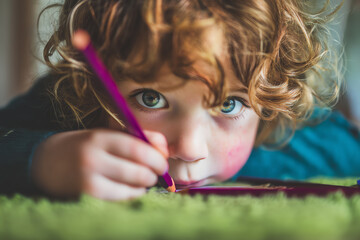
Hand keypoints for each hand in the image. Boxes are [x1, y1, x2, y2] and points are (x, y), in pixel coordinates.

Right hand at [31, 129, 168, 200]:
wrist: (46, 162)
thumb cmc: (85, 147)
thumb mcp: (108, 135)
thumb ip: (139, 137)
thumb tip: (164, 149)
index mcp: (100, 138)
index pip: (137, 148)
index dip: (156, 158)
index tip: (163, 164)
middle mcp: (93, 158)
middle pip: (137, 171)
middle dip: (153, 175)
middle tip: (155, 174)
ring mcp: (88, 180)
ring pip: (131, 189)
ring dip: (143, 186)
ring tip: (141, 181)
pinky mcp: (86, 197)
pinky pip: (120, 200)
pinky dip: (131, 195)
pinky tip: (129, 189)